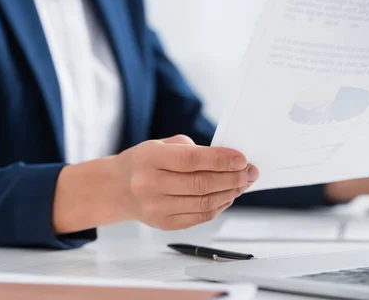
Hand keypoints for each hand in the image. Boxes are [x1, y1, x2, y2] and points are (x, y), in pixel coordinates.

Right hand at [53, 135, 257, 233]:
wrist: (117, 188)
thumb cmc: (145, 162)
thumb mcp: (161, 145)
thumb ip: (192, 150)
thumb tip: (227, 161)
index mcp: (150, 158)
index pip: (191, 160)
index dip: (220, 160)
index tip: (242, 158)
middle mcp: (150, 184)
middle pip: (202, 184)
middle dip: (232, 178)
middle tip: (250, 171)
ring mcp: (157, 208)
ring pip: (204, 203)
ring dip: (230, 193)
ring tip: (243, 183)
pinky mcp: (165, 224)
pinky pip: (200, 217)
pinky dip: (219, 206)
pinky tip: (228, 195)